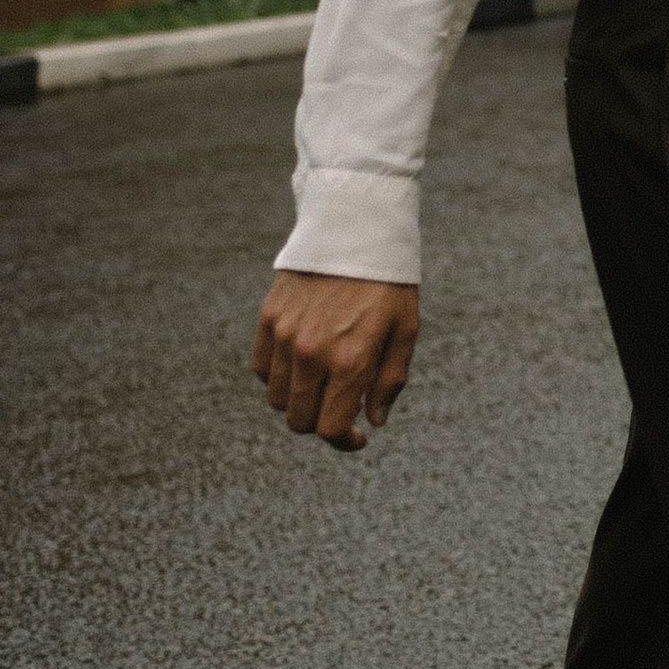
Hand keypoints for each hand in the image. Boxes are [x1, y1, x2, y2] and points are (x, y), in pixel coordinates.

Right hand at [250, 270, 419, 452]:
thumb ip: (390, 380)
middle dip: (322, 422)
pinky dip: (278, 376)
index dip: (345, 442)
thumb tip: (374, 421)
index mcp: (350, 359)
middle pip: (300, 420)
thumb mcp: (406, 329)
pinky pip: (262, 369)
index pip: (331, 428)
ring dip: (299, 400)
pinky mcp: (269, 318)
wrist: (357, 226)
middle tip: (341, 407)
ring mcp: (285, 335)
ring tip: (323, 381)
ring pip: (278, 399)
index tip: (357, 436)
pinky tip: (302, 363)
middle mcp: (312, 353)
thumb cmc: (389, 280)